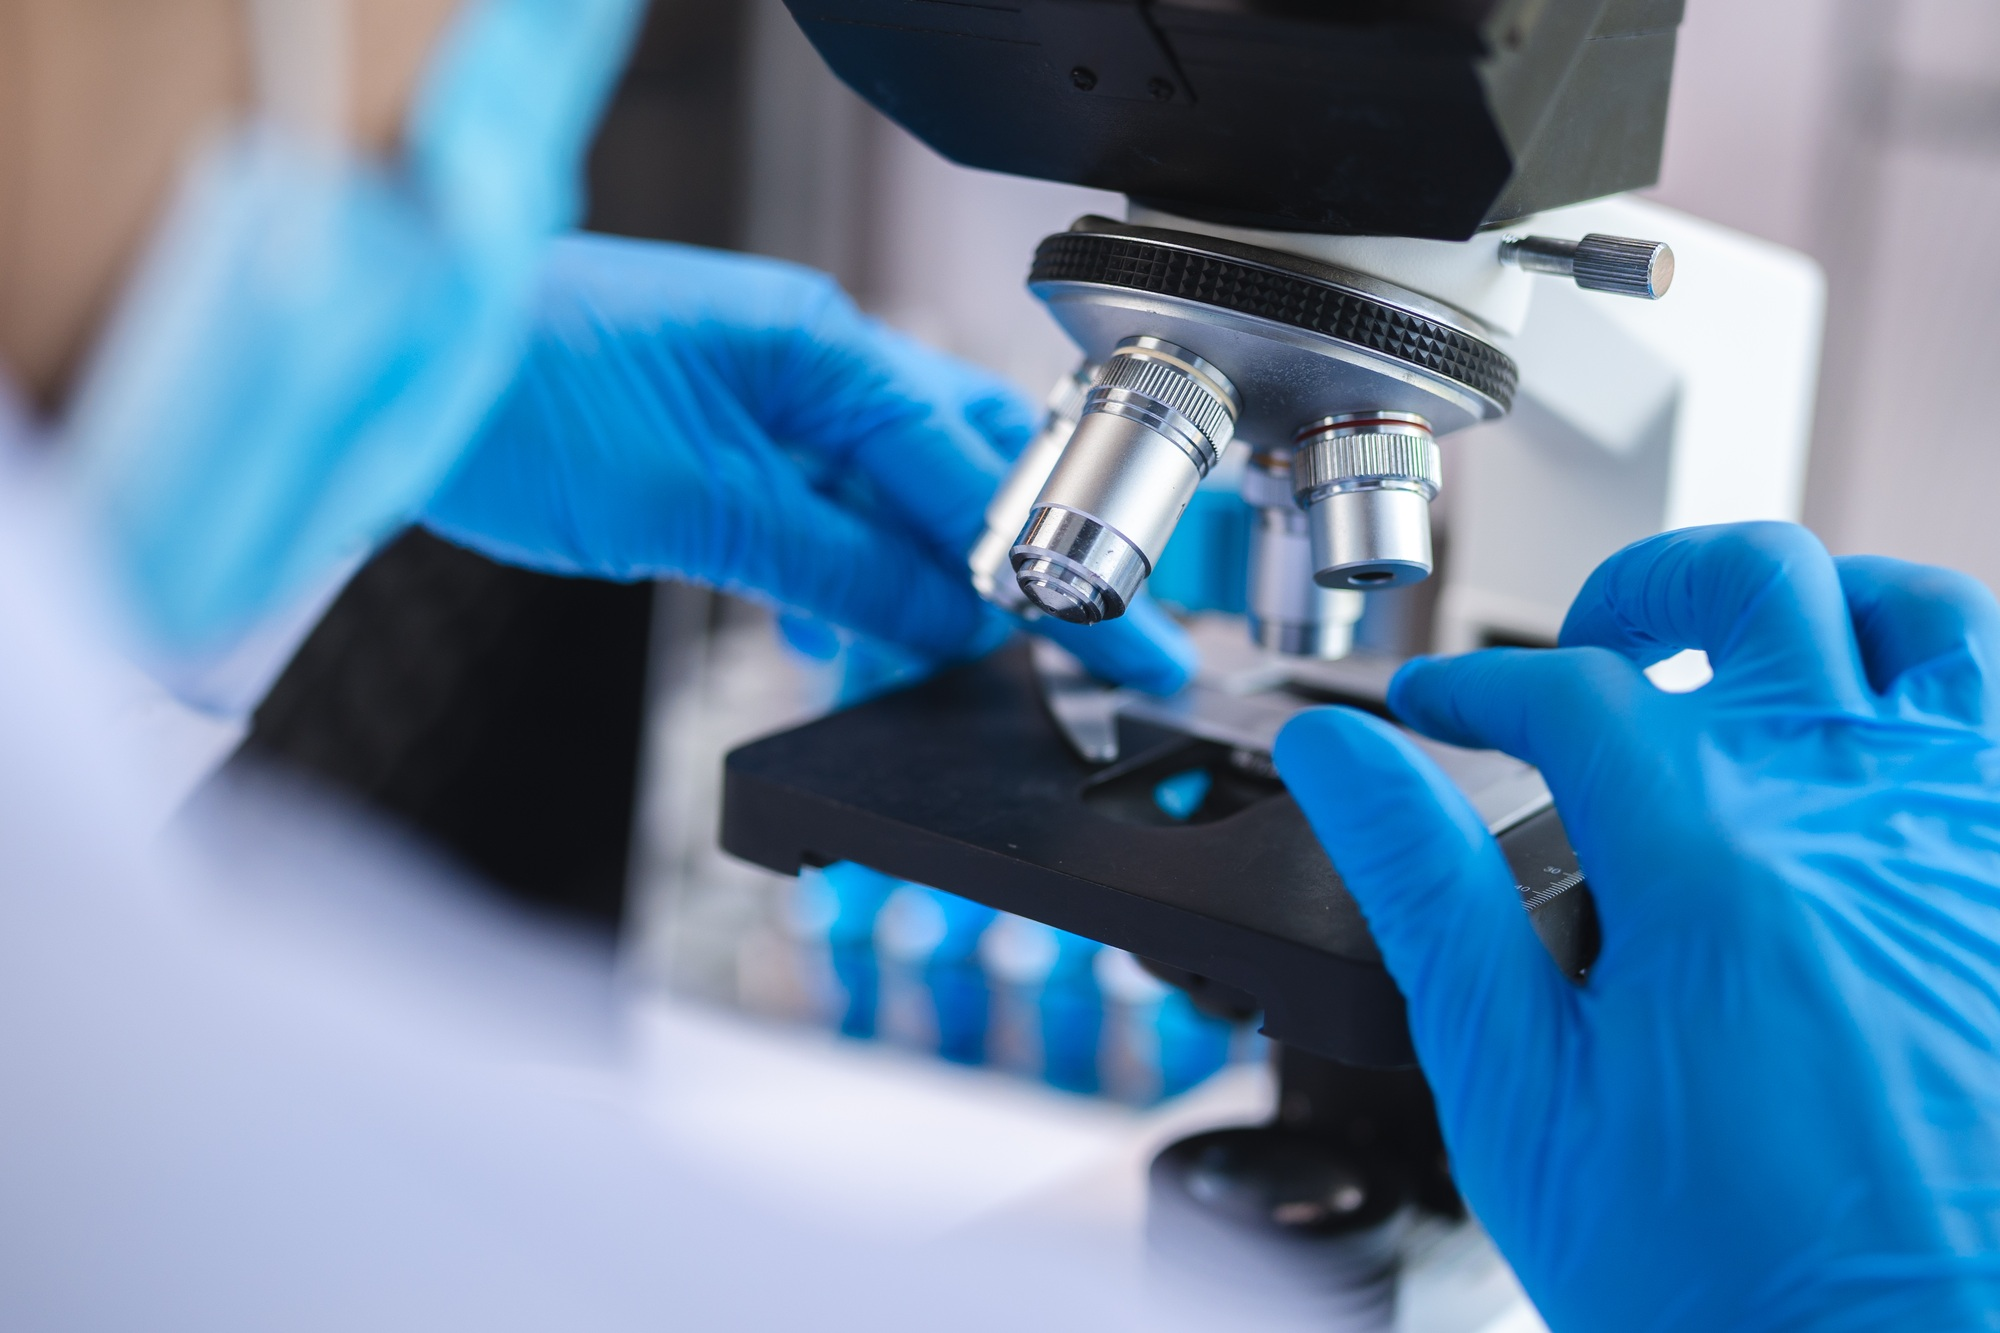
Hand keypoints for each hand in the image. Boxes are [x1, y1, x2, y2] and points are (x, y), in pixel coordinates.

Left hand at [423, 232, 1193, 692]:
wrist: (392, 373)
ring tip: (919, 676)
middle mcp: (811, 362)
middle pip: (960, 477)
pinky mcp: (723, 439)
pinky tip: (832, 639)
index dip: (1054, 573)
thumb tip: (957, 622)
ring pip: (889, 505)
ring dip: (913, 592)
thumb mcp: (701, 507)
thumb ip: (845, 567)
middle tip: (1064, 655)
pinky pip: (821, 513)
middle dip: (1010, 572)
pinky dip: (840, 580)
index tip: (1122, 642)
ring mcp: (767, 397)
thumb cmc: (519, 401)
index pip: (979, 478)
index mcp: (825, 351)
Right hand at [1273, 523, 1999, 1329]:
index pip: (1568, 690)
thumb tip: (1340, 758)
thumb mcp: (1519, 1088)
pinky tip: (1862, 741)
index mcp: (1714, 857)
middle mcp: (1862, 810)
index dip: (1473, 685)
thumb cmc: (1729, 1276)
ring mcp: (1972, 835)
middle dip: (1630, 589)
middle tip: (1570, 655)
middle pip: (1745, 584)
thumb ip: (1424, 890)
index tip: (1432, 708)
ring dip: (1801, 606)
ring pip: (1909, 610)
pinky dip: (1924, 676)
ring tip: (1729, 658)